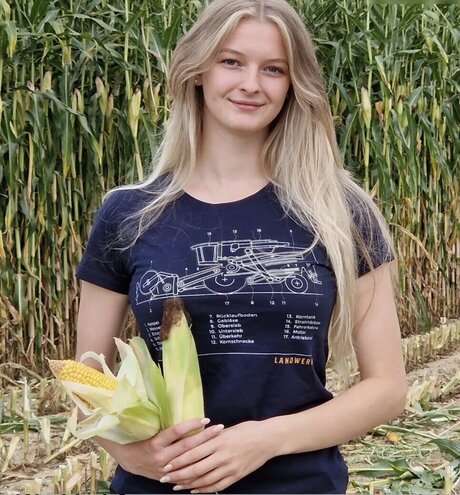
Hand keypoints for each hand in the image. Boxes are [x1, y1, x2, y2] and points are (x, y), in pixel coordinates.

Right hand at [99, 418, 223, 480]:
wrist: (129, 459)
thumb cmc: (140, 438)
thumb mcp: (150, 430)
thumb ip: (166, 427)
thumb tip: (185, 412)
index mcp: (156, 443)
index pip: (177, 431)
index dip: (191, 425)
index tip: (205, 419)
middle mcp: (161, 457)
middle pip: (187, 446)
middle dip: (205, 437)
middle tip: (219, 427)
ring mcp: (165, 469)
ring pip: (189, 461)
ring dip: (205, 451)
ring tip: (218, 442)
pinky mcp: (167, 478)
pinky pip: (185, 475)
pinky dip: (197, 469)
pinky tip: (209, 462)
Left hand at [159, 420, 274, 492]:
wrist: (268, 439)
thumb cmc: (247, 430)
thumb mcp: (227, 430)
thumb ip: (210, 437)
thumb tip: (193, 440)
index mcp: (219, 441)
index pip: (194, 452)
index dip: (179, 460)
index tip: (167, 464)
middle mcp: (223, 455)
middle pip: (196, 468)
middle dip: (179, 474)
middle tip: (165, 478)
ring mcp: (230, 467)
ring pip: (205, 480)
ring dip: (188, 484)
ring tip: (176, 486)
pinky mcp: (236, 476)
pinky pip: (217, 486)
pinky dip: (204, 489)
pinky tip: (194, 490)